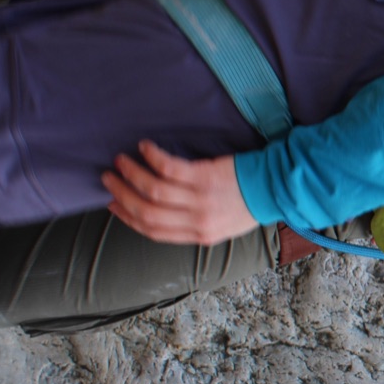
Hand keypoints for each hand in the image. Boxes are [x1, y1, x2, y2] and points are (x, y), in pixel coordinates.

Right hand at [102, 140, 258, 244]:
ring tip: (120, 162)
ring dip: (131, 175)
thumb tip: (160, 214)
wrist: (275, 188)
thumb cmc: (248, 204)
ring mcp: (201, 198)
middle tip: (108, 179)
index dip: (128, 218)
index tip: (112, 205)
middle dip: (123, 196)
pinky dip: (152, 157)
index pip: (153, 231)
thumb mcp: (221, 226)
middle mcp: (197, 220)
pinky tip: (145, 148)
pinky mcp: (206, 176)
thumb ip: (191, 224)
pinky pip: (170, 167)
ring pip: (153, 190)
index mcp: (199, 235)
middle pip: (147, 212)